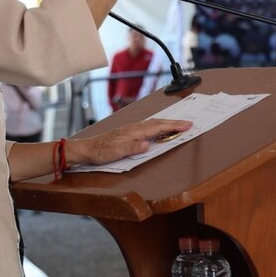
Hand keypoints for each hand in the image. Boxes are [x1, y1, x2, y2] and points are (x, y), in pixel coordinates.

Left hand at [70, 118, 192, 165]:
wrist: (87, 149)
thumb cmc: (100, 152)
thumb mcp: (115, 153)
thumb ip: (132, 148)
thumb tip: (146, 145)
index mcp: (134, 132)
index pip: (158, 128)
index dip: (173, 126)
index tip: (186, 125)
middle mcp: (134, 128)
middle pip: (158, 123)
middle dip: (174, 123)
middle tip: (188, 123)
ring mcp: (131, 128)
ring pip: (153, 123)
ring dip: (167, 123)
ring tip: (178, 124)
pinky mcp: (129, 131)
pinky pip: (148, 125)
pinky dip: (158, 125)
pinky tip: (158, 127)